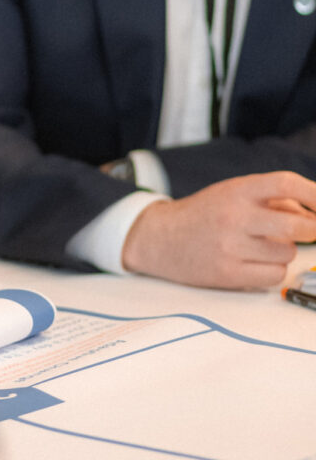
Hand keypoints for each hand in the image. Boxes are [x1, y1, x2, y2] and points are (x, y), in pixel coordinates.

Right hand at [121, 171, 315, 288]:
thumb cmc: (205, 215)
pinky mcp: (228, 274)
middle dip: (313, 230)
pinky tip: (254, 262)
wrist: (160, 239)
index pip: (286, 184)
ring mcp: (231, 246)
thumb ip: (273, 200)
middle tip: (310, 230)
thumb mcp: (232, 194)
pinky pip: (275, 275)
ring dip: (284, 251)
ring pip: (288, 253)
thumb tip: (313, 215)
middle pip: (299, 226)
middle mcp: (234, 216)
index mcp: (236, 190)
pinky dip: (272, 270)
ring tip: (261, 245)